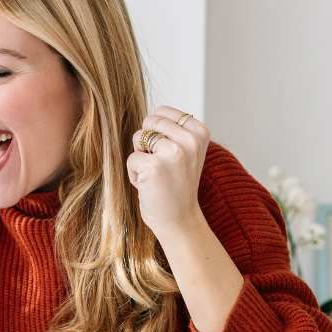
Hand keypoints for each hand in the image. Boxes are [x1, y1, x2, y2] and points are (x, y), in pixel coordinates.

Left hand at [127, 106, 209, 238]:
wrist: (179, 219)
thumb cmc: (176, 183)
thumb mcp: (186, 150)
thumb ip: (173, 129)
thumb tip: (150, 113)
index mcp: (200, 131)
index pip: (162, 111)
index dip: (157, 132)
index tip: (170, 154)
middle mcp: (190, 139)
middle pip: (148, 122)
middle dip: (146, 143)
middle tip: (161, 165)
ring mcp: (173, 152)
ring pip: (138, 138)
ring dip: (140, 157)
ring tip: (156, 175)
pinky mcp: (154, 166)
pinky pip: (131, 159)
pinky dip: (134, 173)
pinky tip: (150, 186)